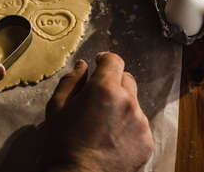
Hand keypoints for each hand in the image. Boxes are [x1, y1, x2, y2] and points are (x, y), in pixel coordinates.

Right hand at [44, 52, 153, 171]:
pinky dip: (129, 127)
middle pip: (126, 79)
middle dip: (113, 84)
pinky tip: (113, 139)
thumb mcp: (57, 107)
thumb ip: (71, 81)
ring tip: (104, 125)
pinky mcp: (147, 140)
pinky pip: (140, 124)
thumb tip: (83, 65)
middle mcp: (127, 102)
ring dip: (122, 106)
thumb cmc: (63, 144)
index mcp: (104, 89)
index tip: (100, 64)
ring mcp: (140, 122)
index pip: (114, 60)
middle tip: (98, 100)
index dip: (105, 60)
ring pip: (134, 102)